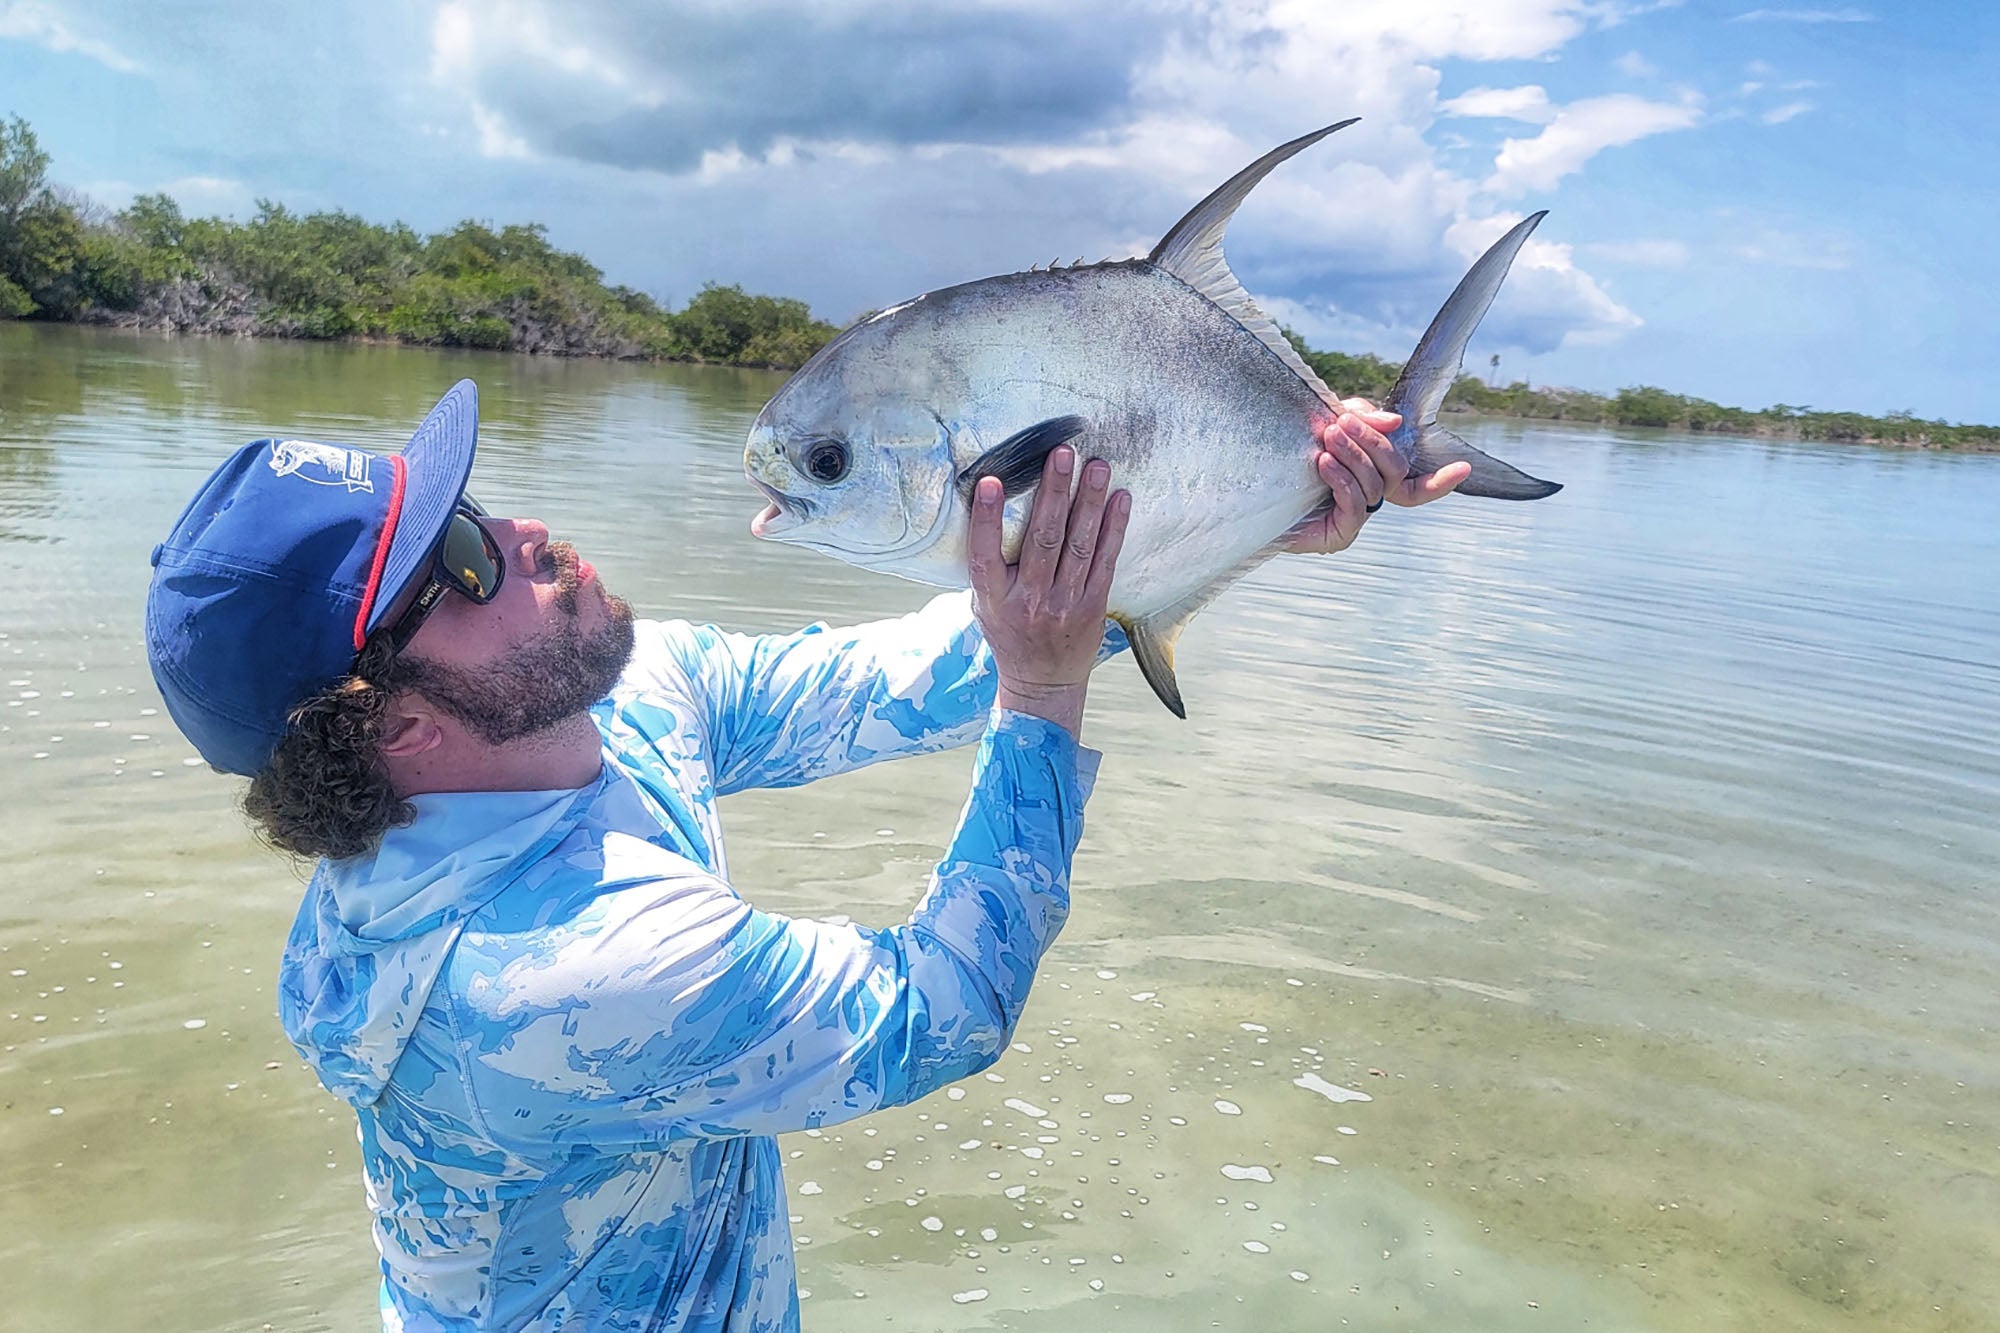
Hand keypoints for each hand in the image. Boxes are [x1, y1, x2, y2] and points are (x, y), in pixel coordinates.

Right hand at [968, 446, 1130, 736]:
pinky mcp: (1094, 605)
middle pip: (1041, 540)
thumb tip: (990, 509)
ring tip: (1096, 466)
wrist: (1043, 682)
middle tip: (1062, 454)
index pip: (985, 554)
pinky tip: (1120, 499)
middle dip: (1053, 493)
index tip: (992, 482)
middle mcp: (1030, 600)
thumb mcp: (985, 605)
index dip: (987, 518)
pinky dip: (1114, 528)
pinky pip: (1106, 560)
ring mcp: (1065, 604)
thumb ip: (989, 566)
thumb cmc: (1009, 634)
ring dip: (1089, 502)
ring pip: (1078, 545)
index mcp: (995, 599)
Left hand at [1284, 399, 1472, 554]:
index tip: (1464, 468)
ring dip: (1352, 456)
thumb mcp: (1330, 424)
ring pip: (1373, 484)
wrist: (1250, 490)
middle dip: (1373, 444)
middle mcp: (1369, 501)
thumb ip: (1363, 419)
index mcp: (1372, 478)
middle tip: (1342, 424)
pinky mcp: (1340, 536)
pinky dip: (1342, 479)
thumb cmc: (1290, 455)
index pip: (1415, 485)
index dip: (1440, 481)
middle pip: (1394, 472)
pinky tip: (1323, 463)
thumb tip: (1395, 423)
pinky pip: (1355, 504)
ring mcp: (1356, 520)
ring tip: (1327, 438)